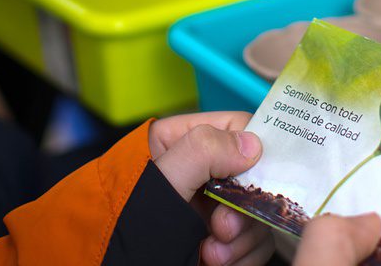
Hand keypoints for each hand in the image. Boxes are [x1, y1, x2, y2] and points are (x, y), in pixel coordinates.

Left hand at [150, 112, 274, 265]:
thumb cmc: (123, 230)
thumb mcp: (159, 184)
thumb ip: (202, 152)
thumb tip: (252, 145)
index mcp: (180, 142)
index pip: (236, 127)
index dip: (254, 150)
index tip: (257, 177)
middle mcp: (200, 173)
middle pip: (253, 176)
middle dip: (242, 208)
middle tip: (221, 228)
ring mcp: (212, 208)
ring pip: (256, 213)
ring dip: (242, 237)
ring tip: (212, 253)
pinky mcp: (221, 239)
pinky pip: (255, 242)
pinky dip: (243, 256)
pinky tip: (216, 262)